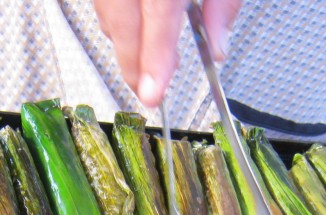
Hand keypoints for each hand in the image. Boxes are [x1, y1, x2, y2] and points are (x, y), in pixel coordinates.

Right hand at [93, 0, 241, 107]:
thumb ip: (223, 5)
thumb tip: (217, 49)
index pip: (159, 14)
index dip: (154, 58)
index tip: (152, 94)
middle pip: (122, 20)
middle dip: (132, 62)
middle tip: (148, 94)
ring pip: (106, 10)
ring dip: (124, 42)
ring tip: (152, 64)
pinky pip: (102, 0)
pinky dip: (117, 21)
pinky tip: (138, 33)